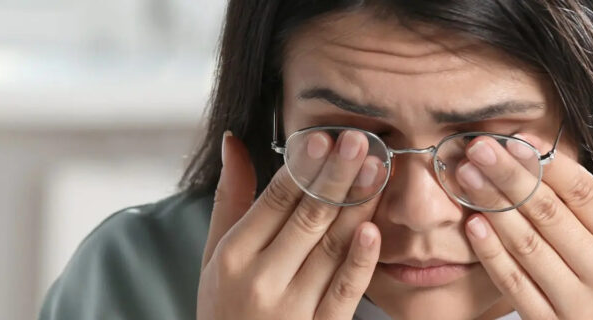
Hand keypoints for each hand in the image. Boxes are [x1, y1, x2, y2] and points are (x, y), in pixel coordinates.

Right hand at [197, 130, 383, 319]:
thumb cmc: (226, 308)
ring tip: (378, 170)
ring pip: (331, 247)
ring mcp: (292, 308)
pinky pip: (345, 290)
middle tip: (361, 140)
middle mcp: (260, 279)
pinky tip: (374, 231)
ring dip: (358, 206)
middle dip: (337, 176)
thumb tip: (234, 141)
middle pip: (307, 217)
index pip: (274, 201)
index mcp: (232, 256)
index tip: (326, 137)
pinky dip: (360, 261)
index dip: (304, 167)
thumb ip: (230, 199)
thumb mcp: (214, 256)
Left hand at [459, 134, 592, 318]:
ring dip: (493, 207)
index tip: (518, 139)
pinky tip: (474, 226)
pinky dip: (492, 255)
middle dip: (510, 176)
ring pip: (527, 246)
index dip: (548, 164)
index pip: (586, 195)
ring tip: (467, 176)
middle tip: (479, 146)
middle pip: (550, 214)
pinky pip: (516, 287)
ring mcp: (577, 306)